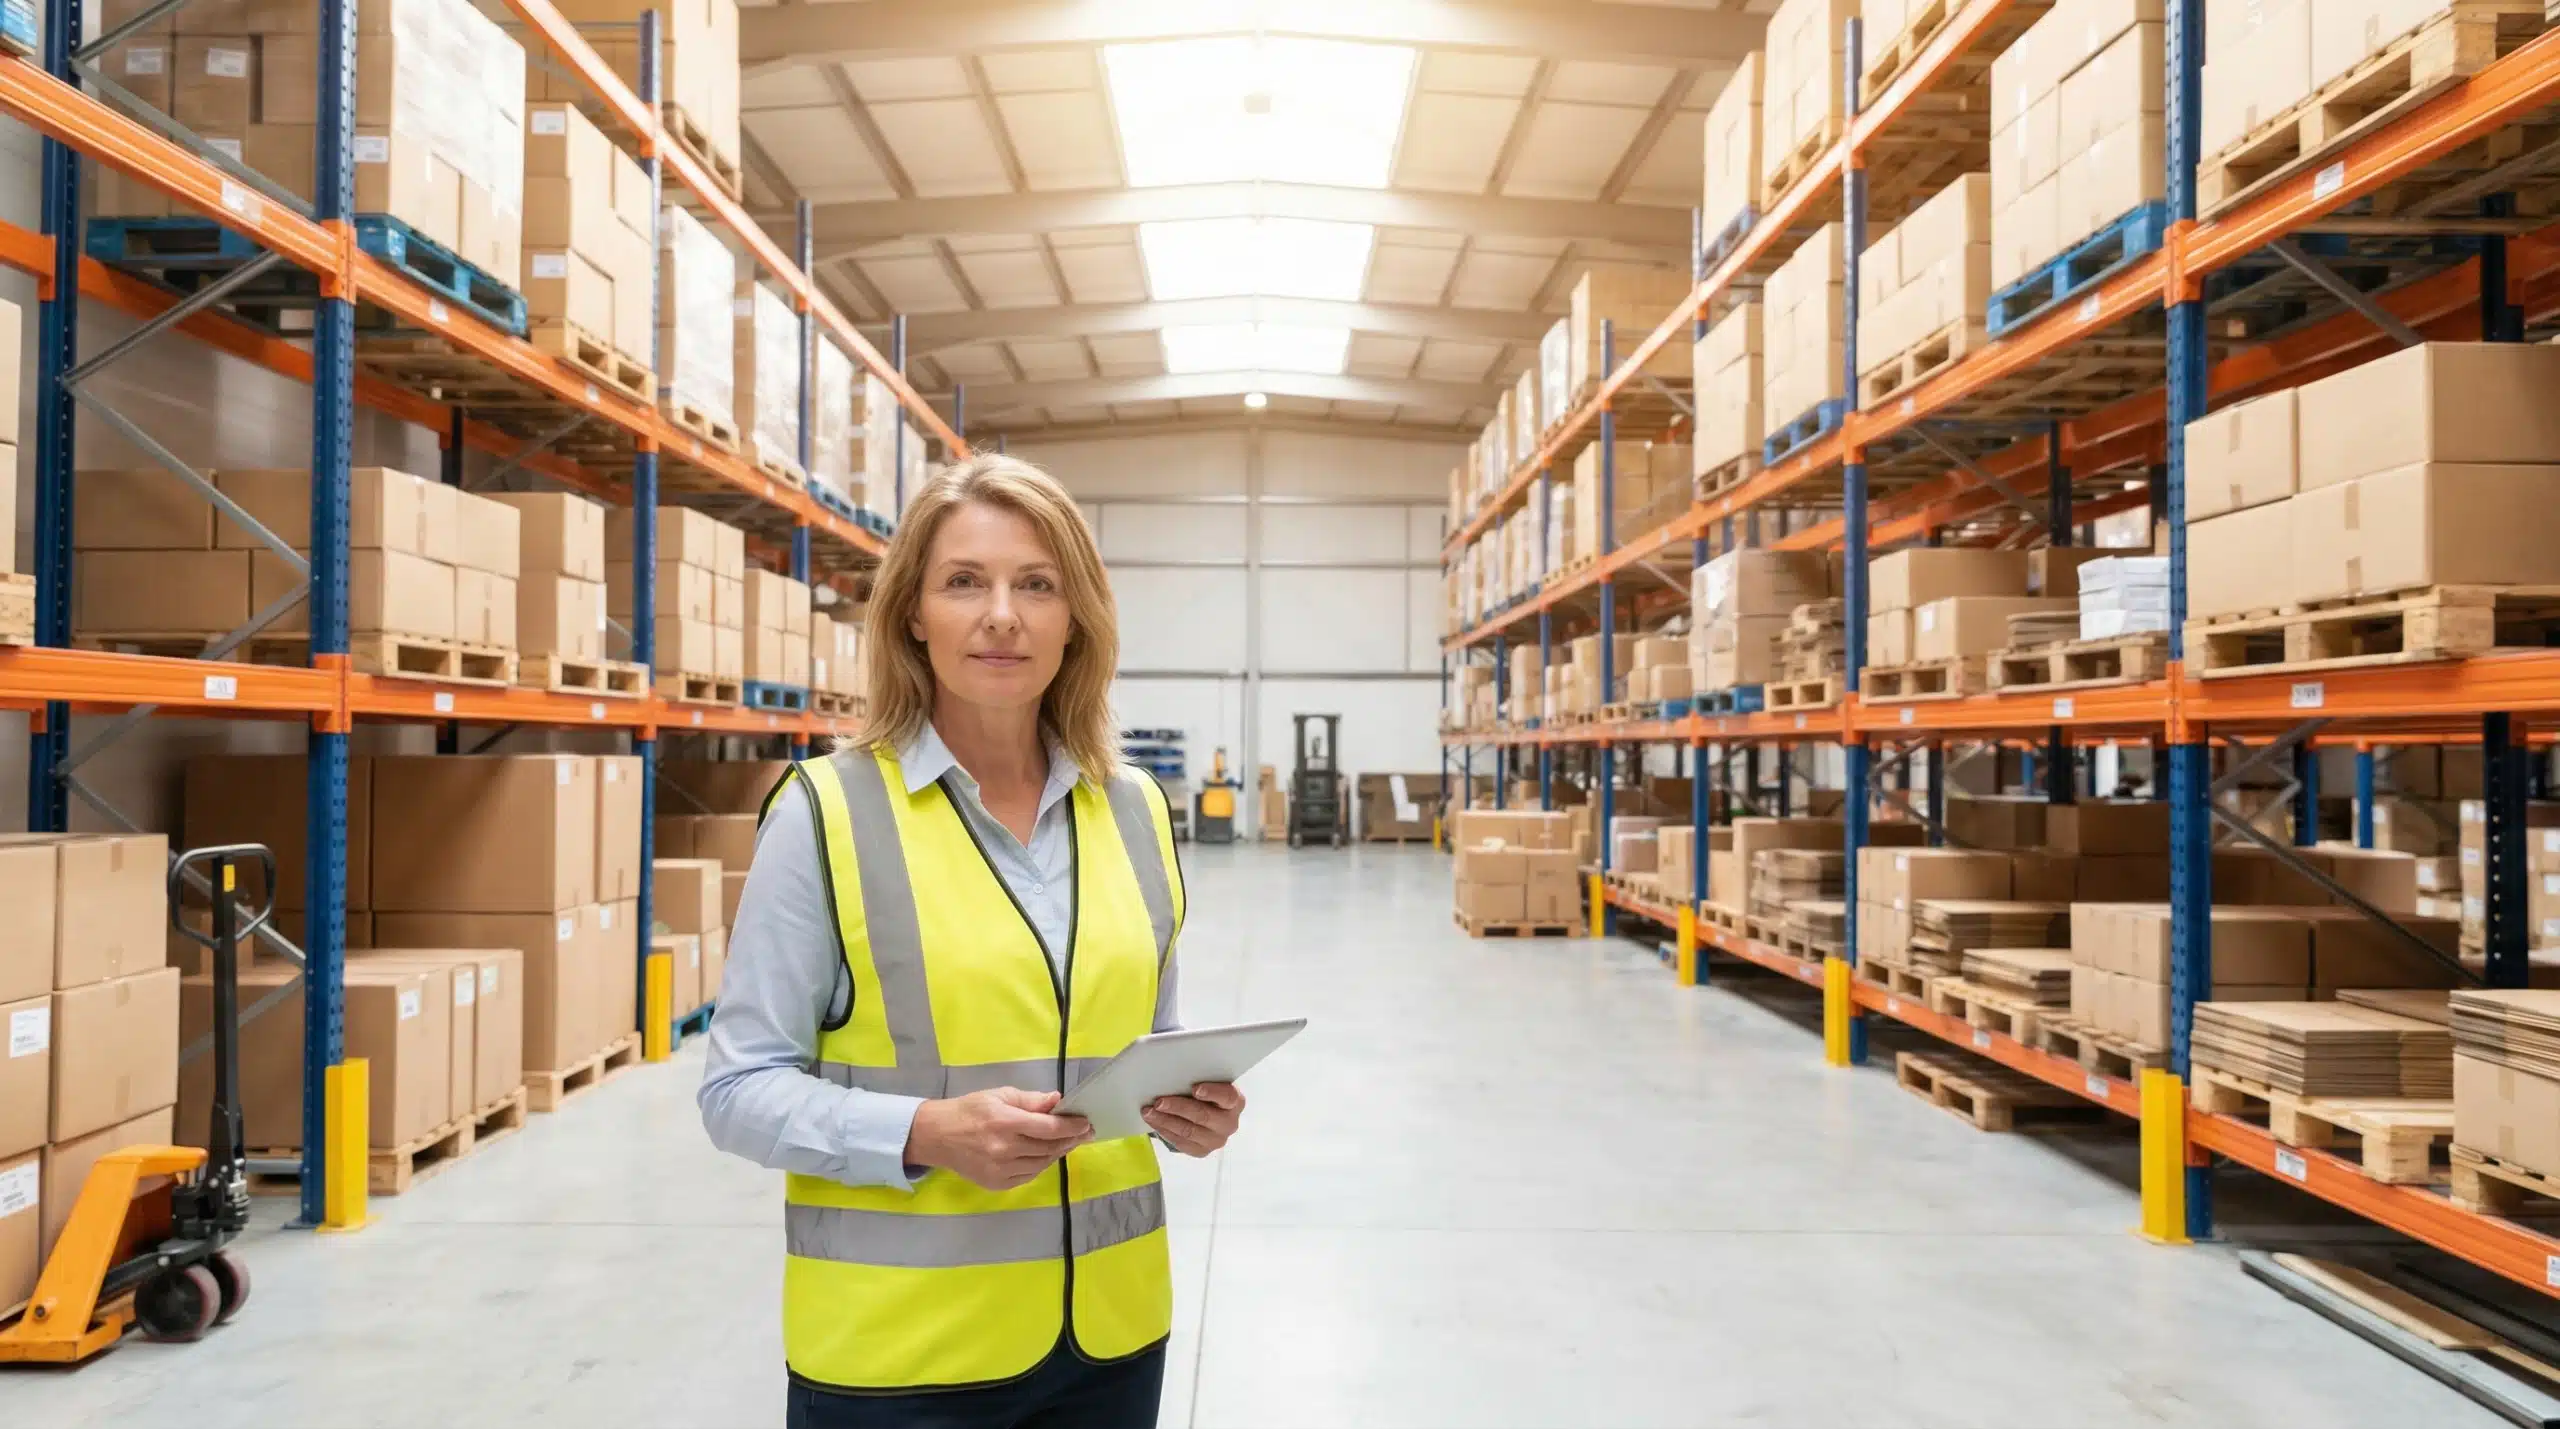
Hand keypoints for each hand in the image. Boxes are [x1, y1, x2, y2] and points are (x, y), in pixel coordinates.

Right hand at [906, 1087, 1092, 1189]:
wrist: (936, 1136)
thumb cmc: (969, 1110)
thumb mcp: (999, 1095)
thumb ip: (1030, 1100)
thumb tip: (1057, 1100)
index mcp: (1004, 1122)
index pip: (1048, 1128)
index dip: (1071, 1127)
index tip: (1086, 1123)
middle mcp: (1004, 1149)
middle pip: (1048, 1148)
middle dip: (1070, 1140)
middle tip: (1084, 1133)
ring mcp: (1000, 1170)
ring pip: (1042, 1164)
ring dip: (1058, 1153)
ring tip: (1068, 1142)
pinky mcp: (997, 1184)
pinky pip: (1029, 1175)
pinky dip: (1041, 1165)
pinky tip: (1046, 1154)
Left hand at [1143, 1082, 1243, 1157]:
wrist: (1205, 1114)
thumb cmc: (1204, 1093)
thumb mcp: (1207, 1083)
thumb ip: (1198, 1078)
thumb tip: (1174, 1073)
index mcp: (1235, 1101)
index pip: (1228, 1096)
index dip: (1212, 1092)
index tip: (1195, 1088)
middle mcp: (1230, 1123)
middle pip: (1203, 1116)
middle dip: (1178, 1107)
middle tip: (1158, 1102)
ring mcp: (1217, 1140)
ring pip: (1189, 1131)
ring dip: (1165, 1121)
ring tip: (1148, 1112)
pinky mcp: (1202, 1151)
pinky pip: (1181, 1143)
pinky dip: (1165, 1131)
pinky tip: (1154, 1122)